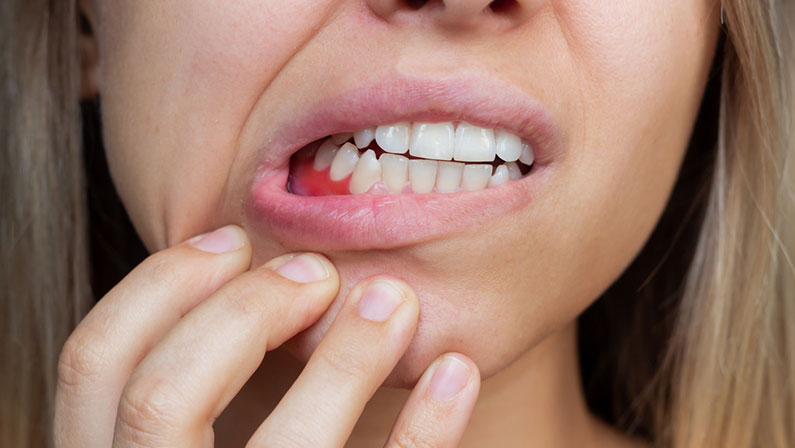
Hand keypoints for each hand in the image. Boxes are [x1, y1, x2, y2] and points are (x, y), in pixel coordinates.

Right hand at [54, 225, 479, 446]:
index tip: (231, 242)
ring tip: (393, 302)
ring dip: (345, 358)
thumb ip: (186, 389)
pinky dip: (425, 431)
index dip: (160, 286)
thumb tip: (243, 268)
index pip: (95, 364)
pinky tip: (456, 374)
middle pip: (164, 396)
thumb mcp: (179, 445)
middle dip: (244, 310)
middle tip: (315, 275)